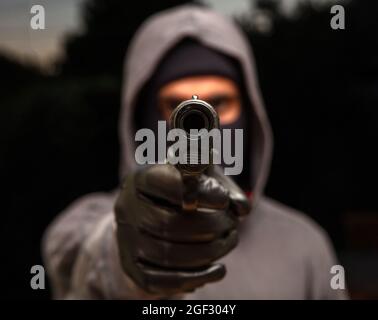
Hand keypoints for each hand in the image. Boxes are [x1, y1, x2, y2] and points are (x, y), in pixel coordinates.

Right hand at [114, 164, 249, 295]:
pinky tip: (218, 269)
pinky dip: (196, 277)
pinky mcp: (132, 267)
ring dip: (208, 252)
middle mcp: (127, 208)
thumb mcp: (201, 179)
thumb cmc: (183, 193)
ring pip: (168, 255)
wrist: (153, 217)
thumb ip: (223, 186)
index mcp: (141, 179)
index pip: (165, 183)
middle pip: (169, 224)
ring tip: (229, 241)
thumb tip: (242, 207)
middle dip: (210, 226)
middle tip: (232, 224)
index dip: (196, 192)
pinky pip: (163, 281)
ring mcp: (126, 240)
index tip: (223, 198)